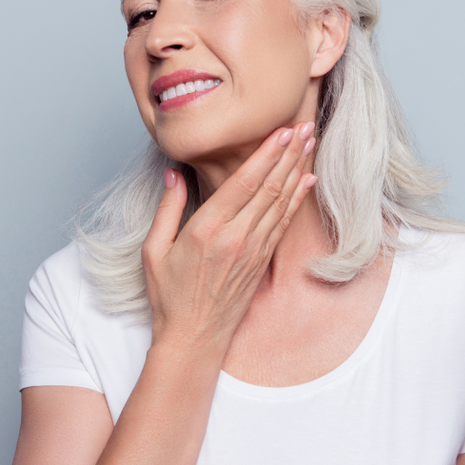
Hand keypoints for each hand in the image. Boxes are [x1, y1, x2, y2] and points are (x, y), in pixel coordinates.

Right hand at [141, 122, 316, 353]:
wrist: (193, 339)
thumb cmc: (169, 296)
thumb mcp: (153, 250)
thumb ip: (167, 208)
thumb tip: (174, 172)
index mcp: (207, 230)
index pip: (244, 183)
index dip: (266, 155)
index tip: (282, 131)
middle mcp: (236, 238)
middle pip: (269, 187)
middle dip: (289, 153)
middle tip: (305, 125)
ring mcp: (253, 251)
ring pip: (281, 201)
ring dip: (297, 169)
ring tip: (310, 142)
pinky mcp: (262, 261)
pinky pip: (283, 222)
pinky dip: (297, 198)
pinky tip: (307, 180)